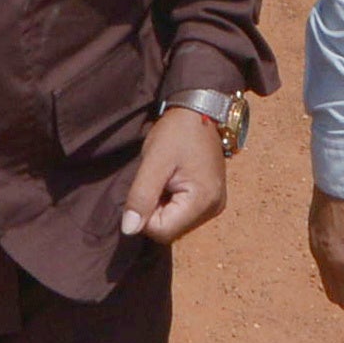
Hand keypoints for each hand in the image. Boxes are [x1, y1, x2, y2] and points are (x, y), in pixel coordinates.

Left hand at [116, 108, 229, 245]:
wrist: (199, 111)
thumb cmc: (177, 132)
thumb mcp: (154, 161)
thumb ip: (141, 196)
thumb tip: (128, 230)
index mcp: (203, 201)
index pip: (162, 231)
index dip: (145, 214)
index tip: (147, 184)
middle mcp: (214, 209)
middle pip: (170, 230)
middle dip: (154, 211)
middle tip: (155, 179)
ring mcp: (214, 205)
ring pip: (175, 223)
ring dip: (161, 206)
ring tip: (164, 178)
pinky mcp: (211, 199)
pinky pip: (183, 214)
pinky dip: (171, 202)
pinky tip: (171, 181)